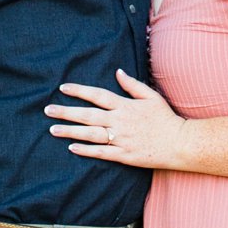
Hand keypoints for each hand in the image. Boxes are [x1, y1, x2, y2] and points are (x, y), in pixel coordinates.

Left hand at [46, 70, 188, 169]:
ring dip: (70, 132)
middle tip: (48, 111)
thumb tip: (118, 72)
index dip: (79, 91)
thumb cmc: (165, 118)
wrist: (179, 143)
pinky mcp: (124, 155)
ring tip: (53, 129)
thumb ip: (132, 85)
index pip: (97, 95)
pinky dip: (86, 150)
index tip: (63, 88)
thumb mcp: (151, 96)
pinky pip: (101, 153)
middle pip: (88, 115)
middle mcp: (120, 121)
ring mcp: (121, 139)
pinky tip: (72, 147)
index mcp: (125, 105)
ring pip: (90, 135)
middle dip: (66, 112)